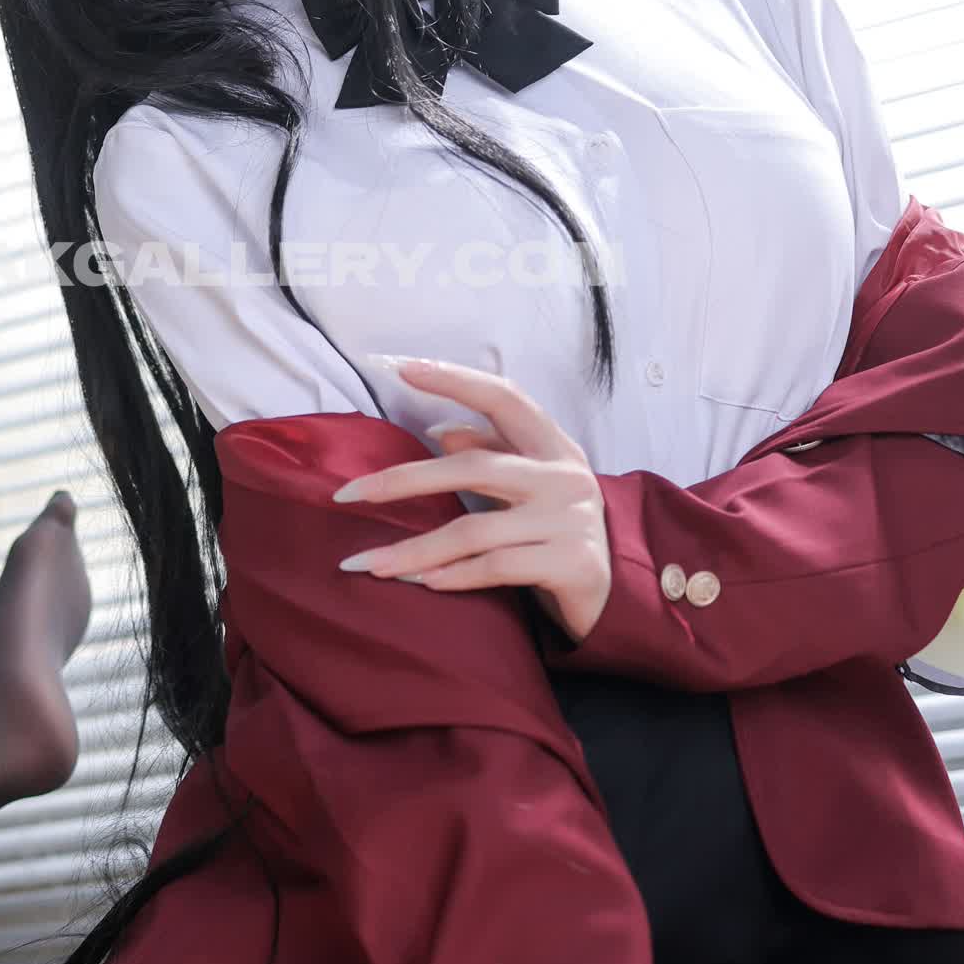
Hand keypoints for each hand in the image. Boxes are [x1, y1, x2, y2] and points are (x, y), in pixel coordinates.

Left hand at [331, 355, 612, 644]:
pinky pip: (497, 567)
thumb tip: (441, 431)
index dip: (455, 379)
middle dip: (403, 480)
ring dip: (415, 548)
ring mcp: (571, 520)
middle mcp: (565, 475)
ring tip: (369, 563)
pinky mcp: (572, 563)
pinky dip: (455, 575)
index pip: (504, 397)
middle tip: (348, 494)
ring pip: (476, 529)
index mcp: (554, 446)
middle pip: (473, 467)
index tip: (402, 368)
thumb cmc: (557, 531)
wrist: (616, 595)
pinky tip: (422, 583)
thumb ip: (494, 455)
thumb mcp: (530, 487)